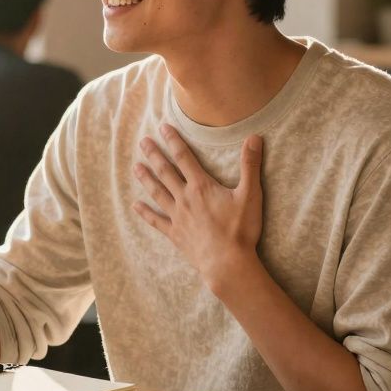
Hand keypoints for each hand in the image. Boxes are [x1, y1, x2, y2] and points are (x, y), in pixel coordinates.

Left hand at [132, 125, 263, 289]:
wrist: (227, 263)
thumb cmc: (240, 230)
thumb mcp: (250, 195)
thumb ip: (250, 165)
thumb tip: (254, 137)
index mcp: (201, 186)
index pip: (184, 157)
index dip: (173, 140)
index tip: (163, 128)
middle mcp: (185, 198)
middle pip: (165, 172)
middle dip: (154, 155)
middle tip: (142, 142)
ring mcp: (177, 216)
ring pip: (157, 192)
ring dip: (146, 179)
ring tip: (135, 167)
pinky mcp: (175, 234)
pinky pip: (156, 221)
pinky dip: (145, 212)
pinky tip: (135, 206)